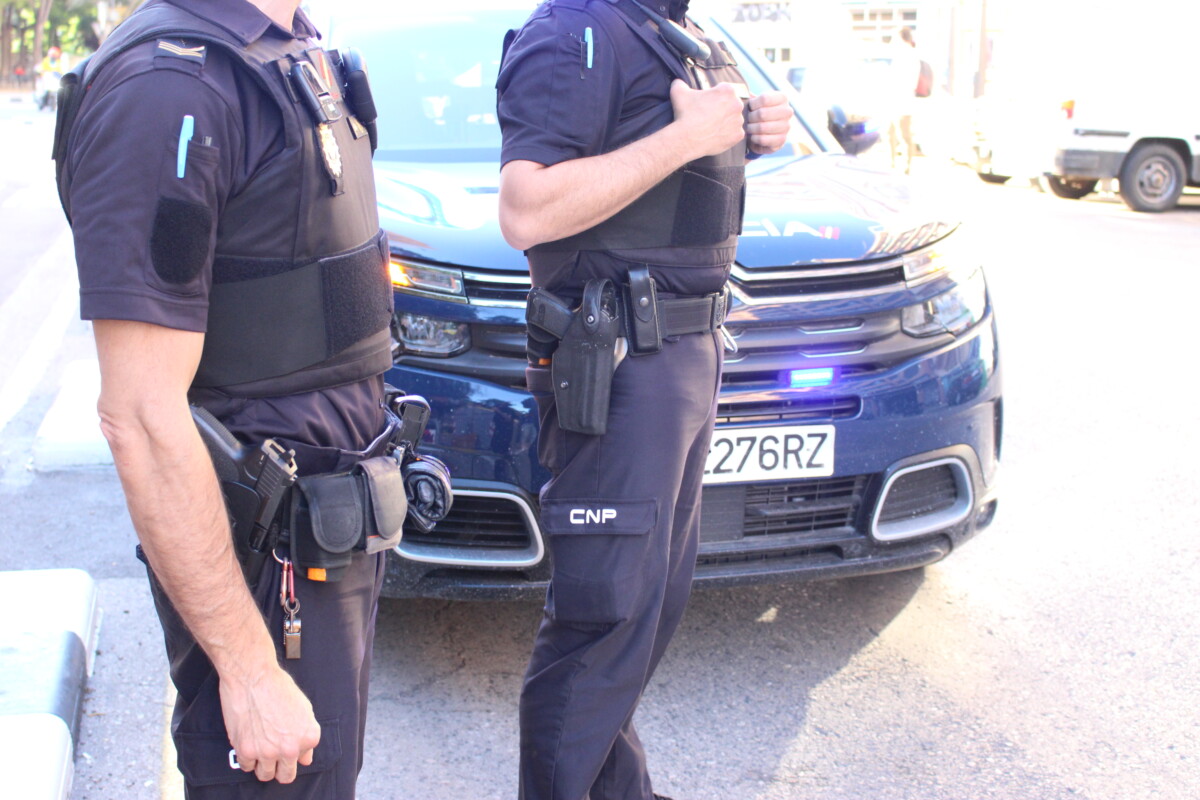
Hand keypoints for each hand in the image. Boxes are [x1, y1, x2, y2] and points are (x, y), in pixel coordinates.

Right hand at [220, 665, 320, 783]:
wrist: (252, 676)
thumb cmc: (278, 685)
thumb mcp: (304, 707)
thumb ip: (305, 736)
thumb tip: (305, 759)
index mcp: (309, 737)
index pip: (302, 760)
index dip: (293, 752)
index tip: (285, 742)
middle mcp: (290, 749)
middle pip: (286, 776)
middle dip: (280, 768)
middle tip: (273, 756)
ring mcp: (268, 752)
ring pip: (265, 775)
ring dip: (263, 765)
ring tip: (260, 748)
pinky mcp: (246, 751)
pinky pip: (247, 766)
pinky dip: (247, 758)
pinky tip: (248, 742)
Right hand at [668, 79, 745, 160]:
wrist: (688, 139)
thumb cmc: (685, 114)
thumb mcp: (678, 92)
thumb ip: (680, 83)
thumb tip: (677, 82)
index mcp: (727, 90)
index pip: (723, 90)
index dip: (713, 95)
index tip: (706, 102)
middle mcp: (737, 104)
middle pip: (731, 104)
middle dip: (722, 108)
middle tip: (708, 115)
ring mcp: (739, 121)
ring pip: (733, 119)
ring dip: (726, 121)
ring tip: (711, 126)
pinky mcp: (738, 135)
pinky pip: (735, 133)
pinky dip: (728, 134)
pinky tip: (716, 135)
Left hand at [745, 91, 790, 154]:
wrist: (764, 133)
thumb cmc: (757, 113)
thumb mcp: (755, 102)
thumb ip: (750, 97)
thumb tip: (742, 92)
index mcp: (782, 98)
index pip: (764, 99)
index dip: (752, 104)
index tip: (749, 108)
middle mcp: (787, 111)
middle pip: (762, 113)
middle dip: (750, 118)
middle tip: (746, 120)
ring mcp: (786, 126)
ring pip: (762, 127)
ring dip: (751, 129)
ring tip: (748, 128)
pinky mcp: (782, 140)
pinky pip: (763, 139)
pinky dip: (755, 138)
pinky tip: (752, 136)